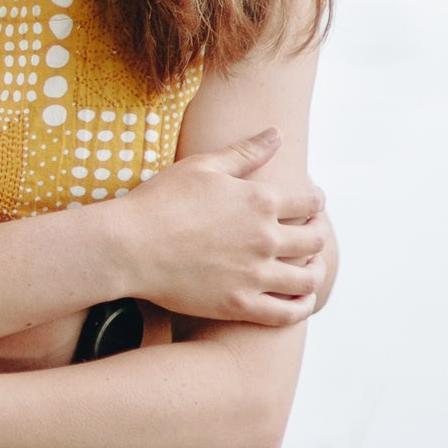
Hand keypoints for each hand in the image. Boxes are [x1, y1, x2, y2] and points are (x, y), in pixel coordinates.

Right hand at [117, 128, 329, 325]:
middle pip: (314, 241)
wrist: (129, 246)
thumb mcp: (203, 166)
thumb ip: (245, 151)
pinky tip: (298, 301)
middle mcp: (265, 238)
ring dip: (316, 273)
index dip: (316, 202)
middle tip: (312, 233)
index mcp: (259, 201)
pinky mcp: (240, 304)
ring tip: (310, 269)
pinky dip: (300, 308)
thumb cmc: (162, 200)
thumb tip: (278, 133)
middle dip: (319, 234)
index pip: (310, 202)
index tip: (312, 203)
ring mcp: (254, 275)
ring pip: (307, 280)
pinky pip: (286, 314)